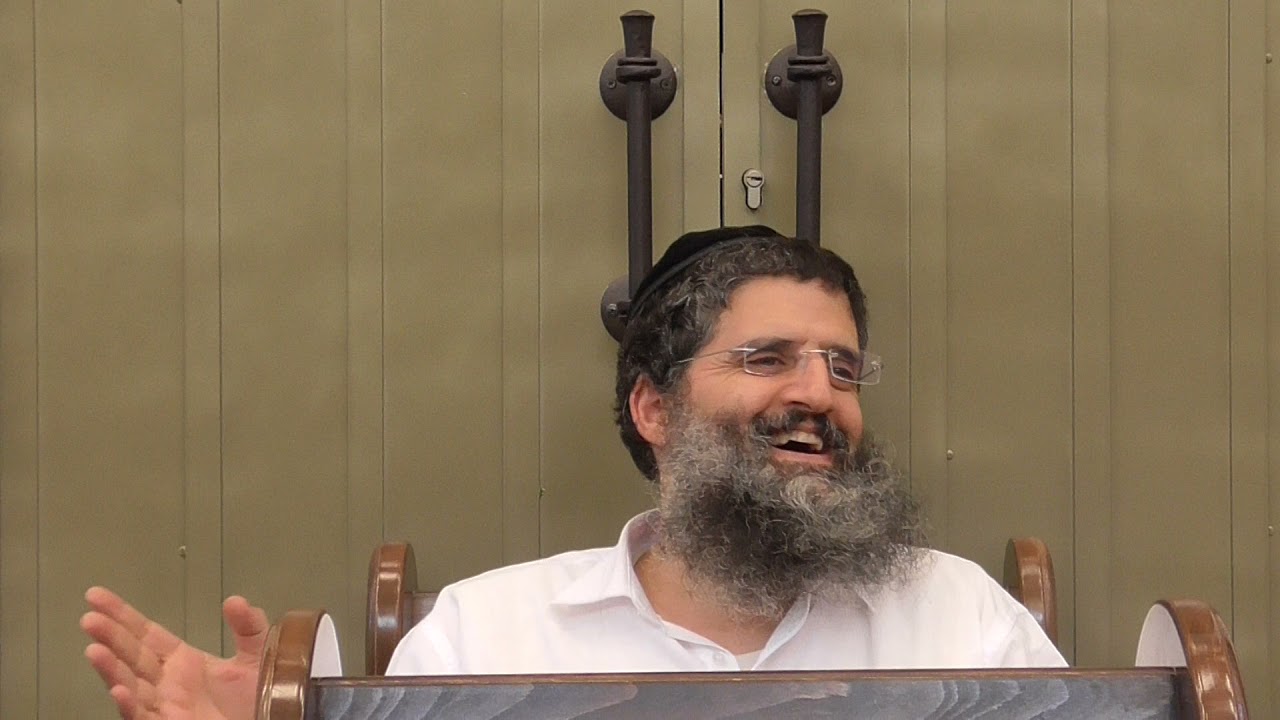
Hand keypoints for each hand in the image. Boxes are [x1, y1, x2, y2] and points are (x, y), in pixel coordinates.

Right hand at [81, 587, 268, 719]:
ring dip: (111, 670)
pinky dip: (131, 705)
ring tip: (94, 650)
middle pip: (132, 656)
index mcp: (182, 661)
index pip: (146, 634)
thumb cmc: (258, 697)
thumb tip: (234, 600)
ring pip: (132, 687)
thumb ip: (248, 626)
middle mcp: (167, 683)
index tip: (97, 596)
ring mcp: (167, 707)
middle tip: (89, 618)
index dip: (123, 615)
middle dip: (110, 637)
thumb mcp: (256, 654)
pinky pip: (146, 717)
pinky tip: (119, 691)